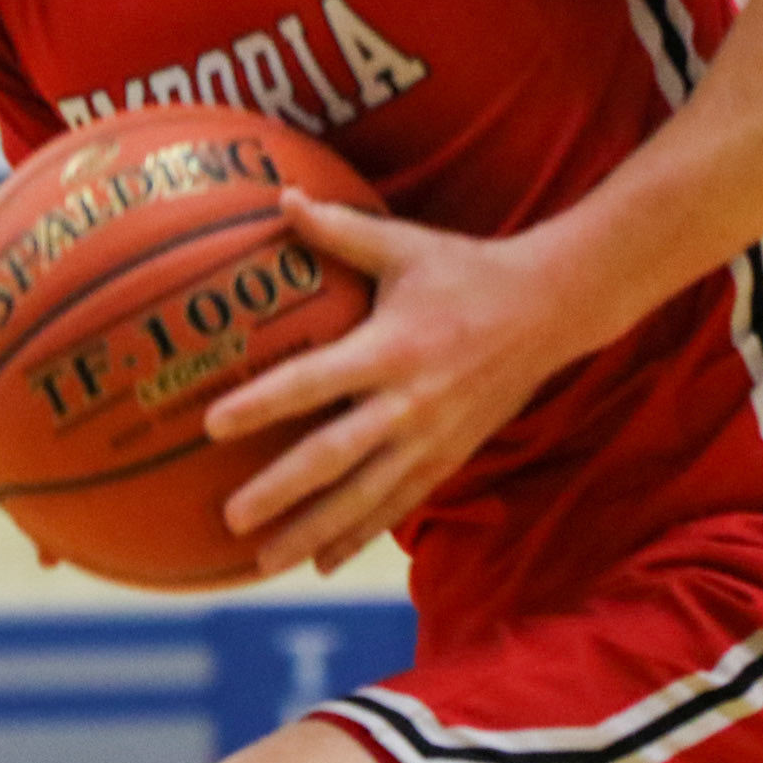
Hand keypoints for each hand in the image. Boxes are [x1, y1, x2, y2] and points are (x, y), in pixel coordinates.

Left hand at [205, 189, 570, 577]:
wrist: (550, 310)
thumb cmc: (466, 271)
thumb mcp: (404, 244)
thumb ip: (339, 229)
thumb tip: (281, 198)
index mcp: (392, 347)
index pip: (315, 381)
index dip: (263, 403)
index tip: (213, 423)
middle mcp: (410, 402)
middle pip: (336, 457)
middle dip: (282, 491)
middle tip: (230, 518)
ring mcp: (432, 438)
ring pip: (364, 497)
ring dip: (313, 532)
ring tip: (261, 564)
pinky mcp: (449, 458)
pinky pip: (398, 506)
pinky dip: (359, 536)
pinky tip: (322, 562)